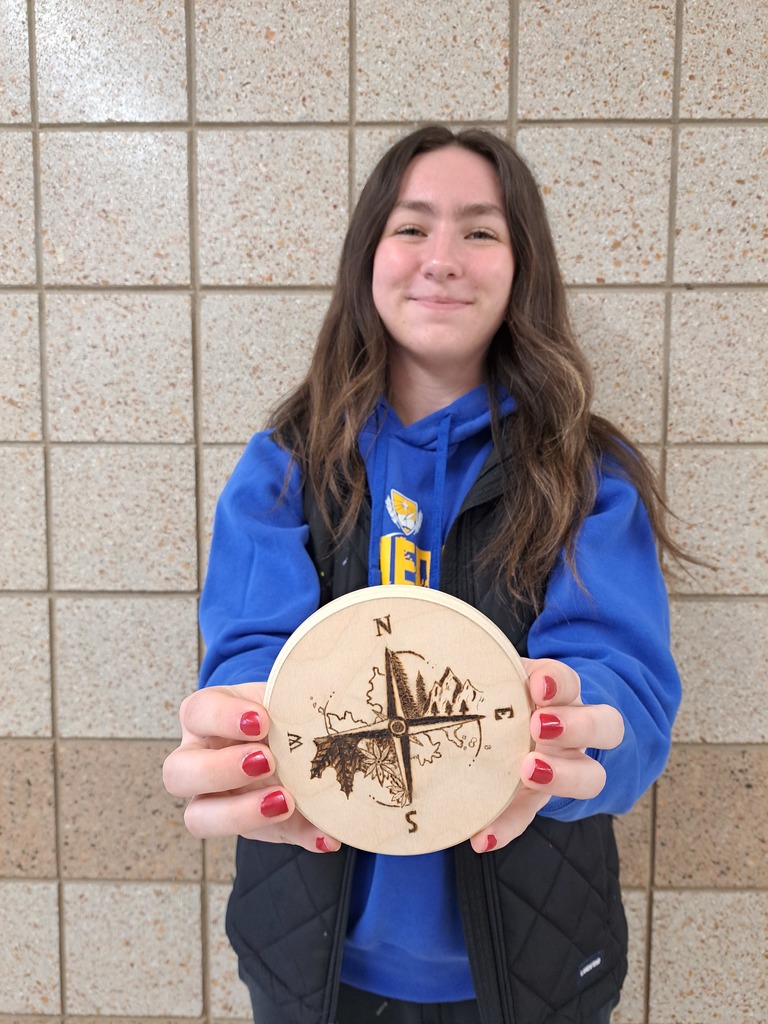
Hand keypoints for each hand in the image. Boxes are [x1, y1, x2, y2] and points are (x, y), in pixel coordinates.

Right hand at [162, 683, 340, 853]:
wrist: (291, 727)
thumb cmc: (279, 706)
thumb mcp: (285, 699)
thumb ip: (299, 710)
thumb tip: (330, 730)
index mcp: (205, 716)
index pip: (197, 712)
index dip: (223, 717)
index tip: (261, 720)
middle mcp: (197, 758)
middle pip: (177, 773)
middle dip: (220, 770)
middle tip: (267, 762)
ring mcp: (212, 796)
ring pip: (198, 818)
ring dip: (242, 814)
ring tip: (286, 802)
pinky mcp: (244, 824)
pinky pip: (262, 837)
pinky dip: (296, 835)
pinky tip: (323, 836)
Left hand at [469, 659, 623, 852]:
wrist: (522, 725)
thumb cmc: (508, 695)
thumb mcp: (504, 679)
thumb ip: (493, 674)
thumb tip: (456, 661)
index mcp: (563, 694)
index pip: (572, 683)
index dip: (558, 683)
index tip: (537, 686)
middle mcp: (576, 731)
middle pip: (606, 727)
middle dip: (576, 726)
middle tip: (540, 727)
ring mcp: (566, 768)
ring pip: (591, 776)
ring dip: (562, 777)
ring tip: (528, 773)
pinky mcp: (538, 800)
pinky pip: (529, 817)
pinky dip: (507, 827)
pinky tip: (482, 836)